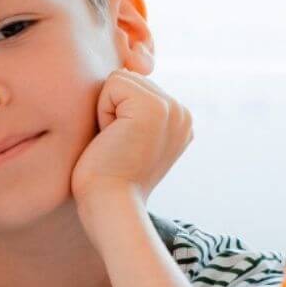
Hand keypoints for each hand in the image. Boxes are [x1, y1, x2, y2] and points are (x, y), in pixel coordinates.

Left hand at [69, 69, 192, 222]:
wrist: (110, 206)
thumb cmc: (107, 180)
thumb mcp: (129, 141)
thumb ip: (134, 112)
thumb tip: (123, 79)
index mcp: (179, 122)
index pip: (135, 88)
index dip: (116, 114)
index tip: (123, 148)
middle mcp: (182, 113)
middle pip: (128, 79)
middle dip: (111, 110)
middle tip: (117, 147)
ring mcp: (172, 109)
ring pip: (121, 79)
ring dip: (106, 111)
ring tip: (115, 143)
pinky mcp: (154, 108)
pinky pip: (113, 83)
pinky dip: (102, 112)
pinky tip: (112, 139)